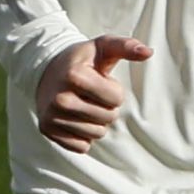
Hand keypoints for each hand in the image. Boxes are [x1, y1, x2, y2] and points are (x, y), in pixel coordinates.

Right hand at [34, 34, 149, 153]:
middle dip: (107, 108)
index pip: (116, 99)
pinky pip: (81, 146)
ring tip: (84, 105)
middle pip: (108, 118)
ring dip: (96, 122)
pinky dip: (83, 135)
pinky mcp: (47, 129)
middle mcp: (60, 98)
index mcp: (75, 76)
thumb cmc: (82, 60)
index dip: (114, 91)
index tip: (101, 82)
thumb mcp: (103, 47)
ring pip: (96, 134)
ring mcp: (51, 115)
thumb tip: (148, 52)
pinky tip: (75, 118)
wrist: (45, 71)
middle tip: (92, 95)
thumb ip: (126, 47)